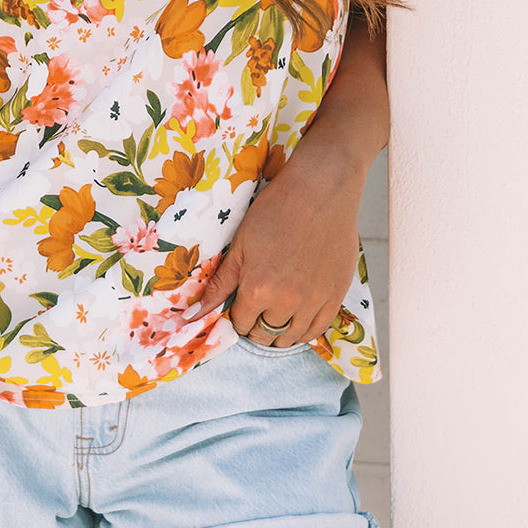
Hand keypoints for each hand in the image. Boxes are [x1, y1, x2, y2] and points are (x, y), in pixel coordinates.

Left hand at [184, 149, 365, 347]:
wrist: (320, 190)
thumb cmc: (276, 210)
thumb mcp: (239, 245)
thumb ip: (219, 285)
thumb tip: (192, 316)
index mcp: (257, 288)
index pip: (240, 323)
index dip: (236, 316)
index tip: (238, 305)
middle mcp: (286, 301)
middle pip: (264, 334)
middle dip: (255, 326)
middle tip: (255, 308)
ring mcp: (314, 301)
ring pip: (290, 338)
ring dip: (278, 332)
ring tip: (274, 314)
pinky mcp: (335, 295)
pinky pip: (317, 330)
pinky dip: (303, 331)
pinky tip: (296, 319)